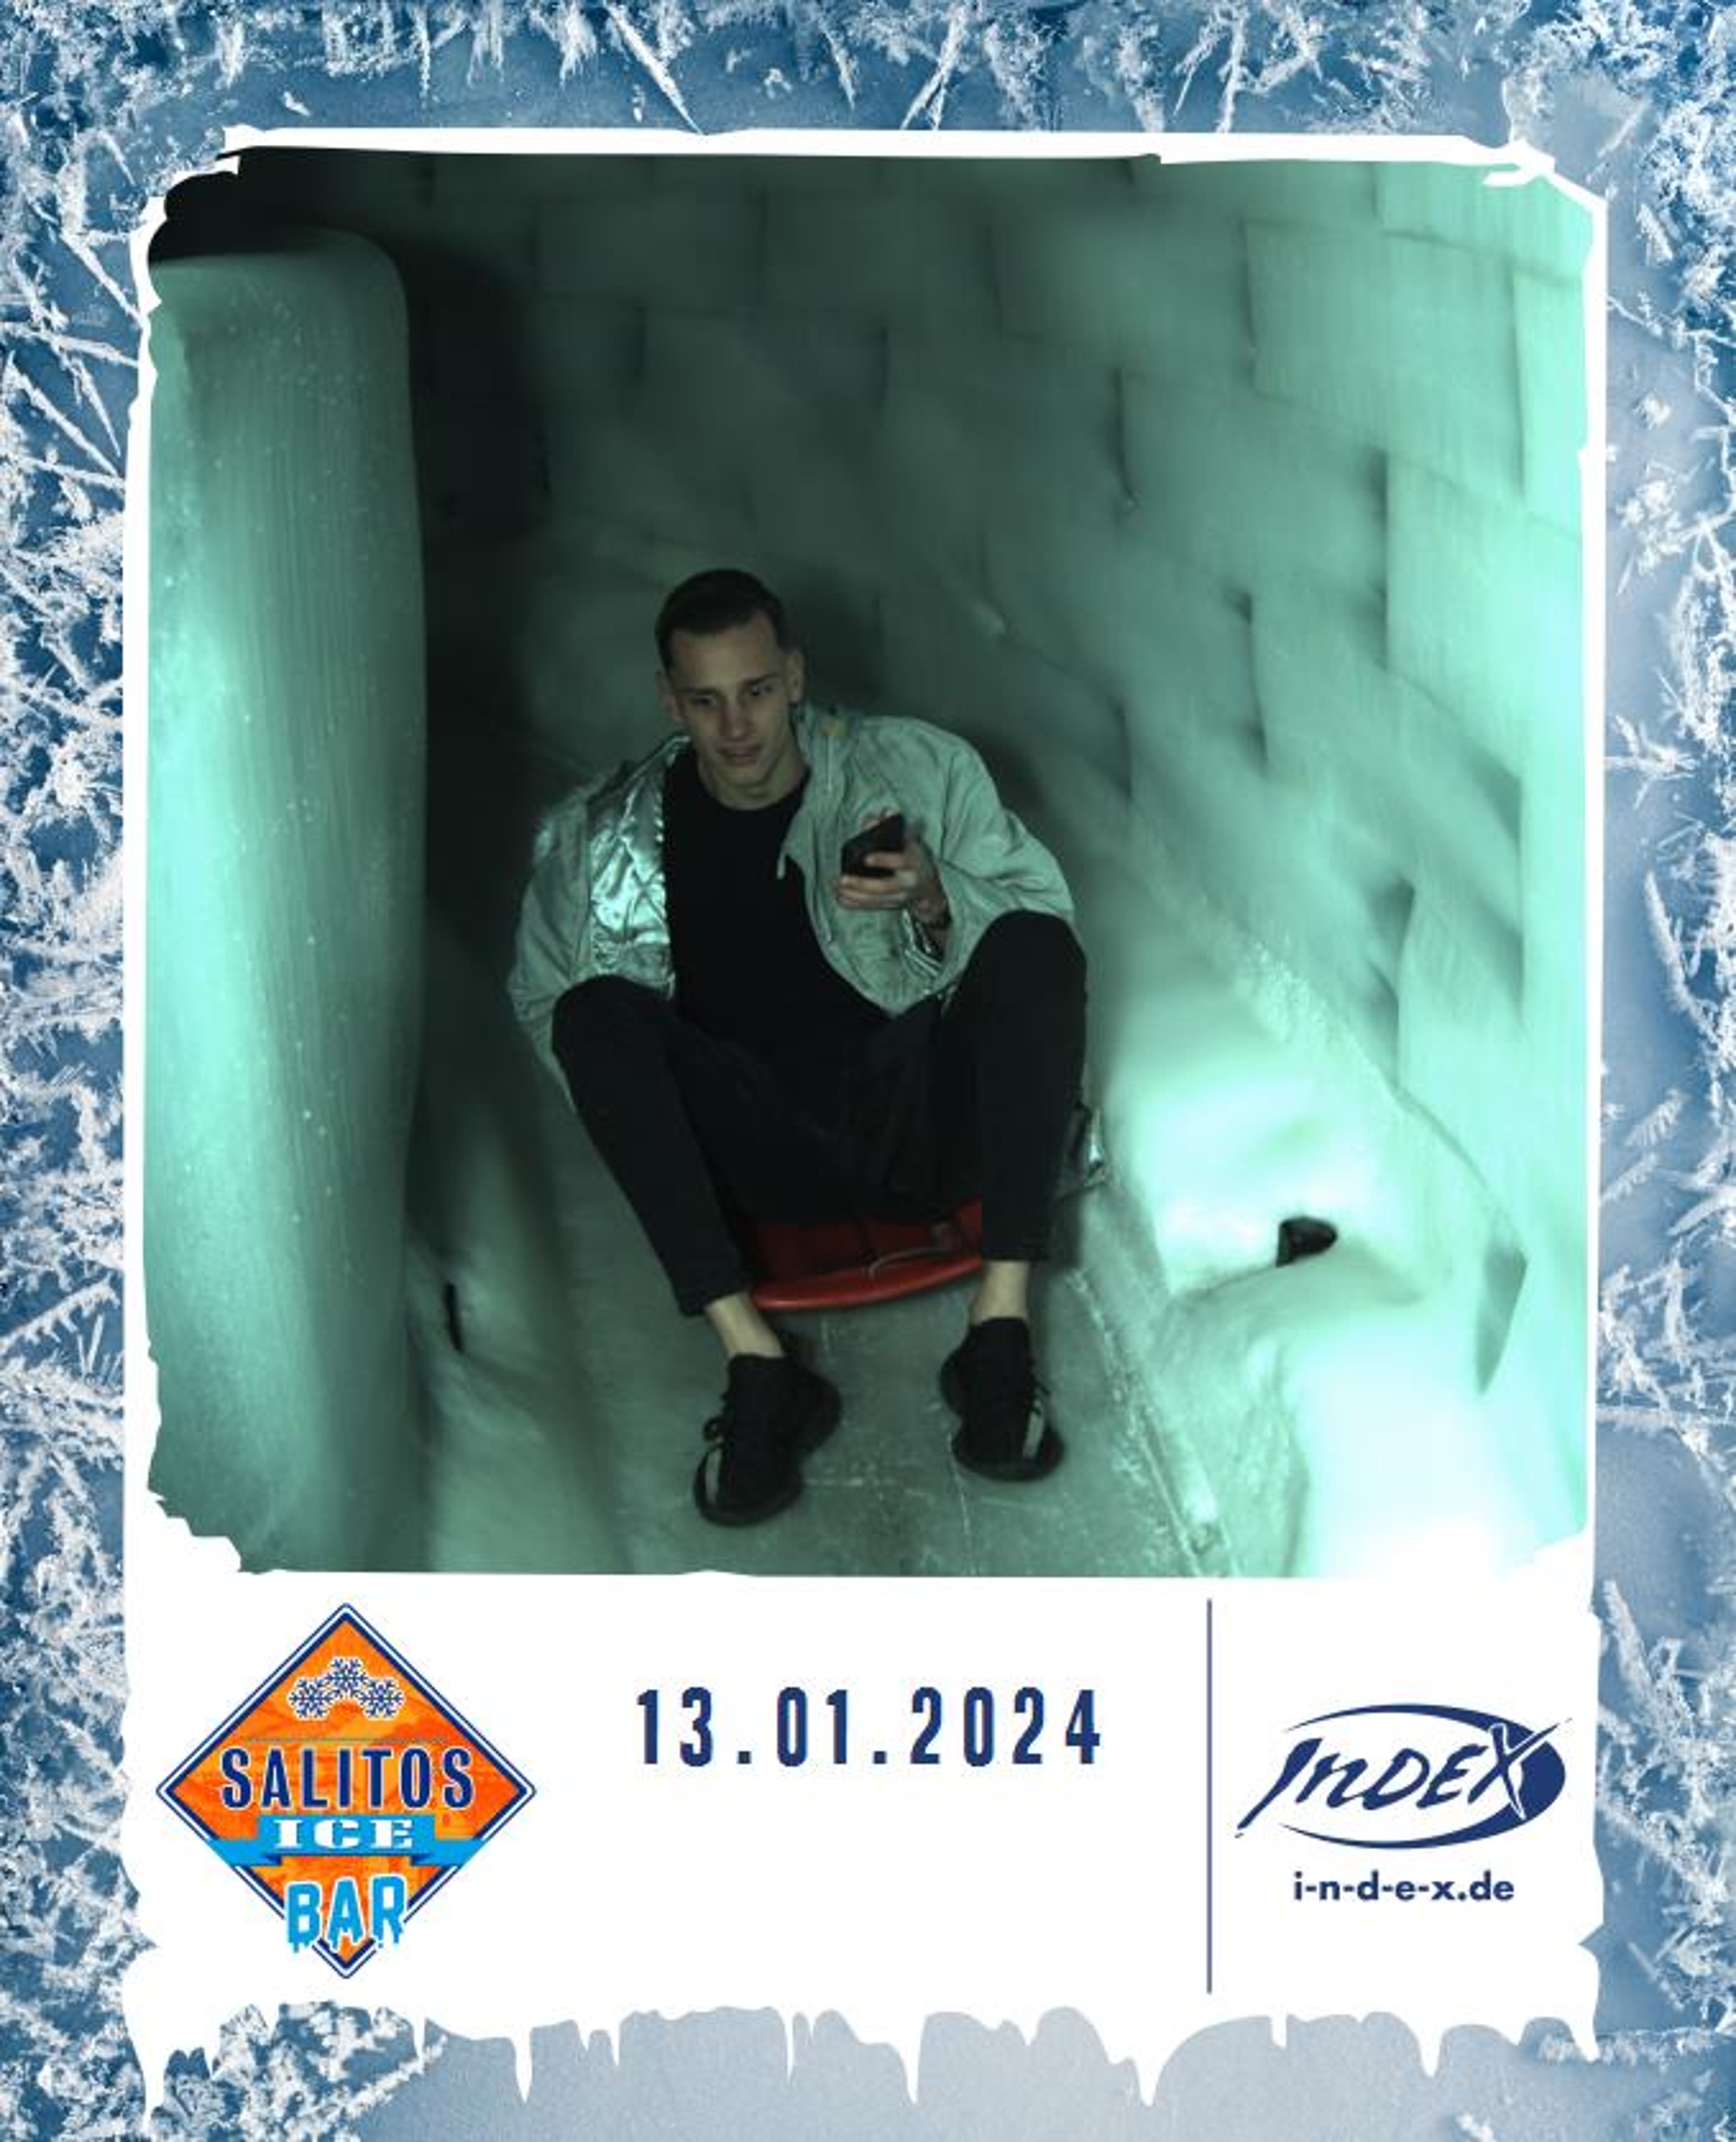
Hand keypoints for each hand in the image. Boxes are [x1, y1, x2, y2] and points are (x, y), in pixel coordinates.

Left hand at [833, 810, 948, 930]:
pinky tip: (840, 897)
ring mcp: (898, 896)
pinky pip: (870, 906)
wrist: (927, 889)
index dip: (883, 859)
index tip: (866, 858)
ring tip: (836, 887)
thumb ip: (894, 826)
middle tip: (843, 879)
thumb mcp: (910, 842)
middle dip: (862, 884)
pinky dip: (854, 903)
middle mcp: (907, 882)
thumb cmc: (914, 860)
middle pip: (884, 887)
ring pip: (874, 900)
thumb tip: (885, 812)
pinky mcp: (890, 905)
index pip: (900, 861)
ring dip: (853, 895)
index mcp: (912, 863)